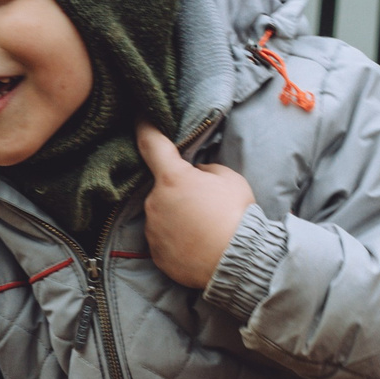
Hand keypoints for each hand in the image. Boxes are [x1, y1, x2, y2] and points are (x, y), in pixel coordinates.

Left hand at [136, 122, 256, 289]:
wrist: (239, 262)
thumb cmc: (237, 216)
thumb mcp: (229, 179)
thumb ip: (206, 170)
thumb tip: (196, 174)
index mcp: (172, 178)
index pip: (151, 143)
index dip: (145, 126)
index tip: (140, 116)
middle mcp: (155, 202)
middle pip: (162, 188)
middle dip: (178, 191)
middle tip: (205, 205)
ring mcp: (153, 231)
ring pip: (161, 215)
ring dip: (177, 217)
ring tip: (203, 230)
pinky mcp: (156, 255)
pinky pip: (163, 240)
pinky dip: (177, 241)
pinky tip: (197, 246)